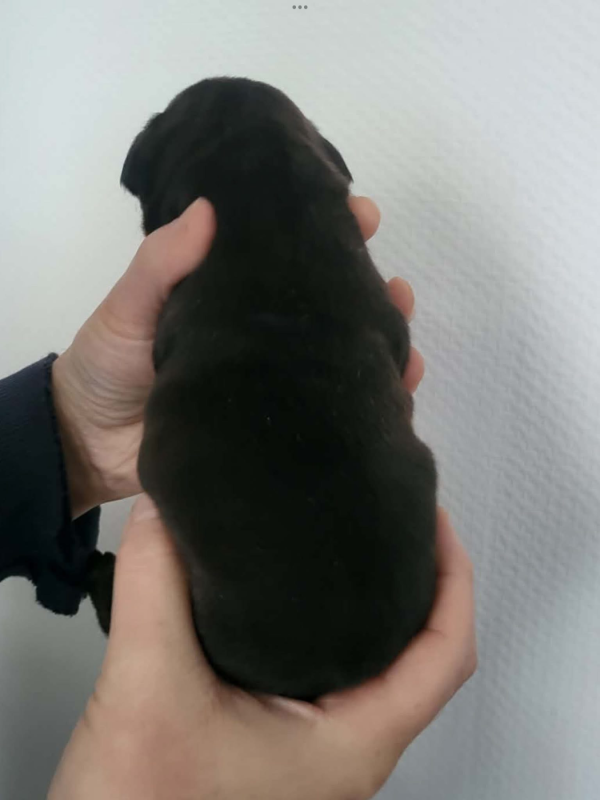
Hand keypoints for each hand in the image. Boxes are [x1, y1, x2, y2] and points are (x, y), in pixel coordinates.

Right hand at [48, 497, 475, 799]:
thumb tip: (164, 512)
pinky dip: (333, 623)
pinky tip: (296, 594)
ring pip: (379, 666)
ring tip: (354, 543)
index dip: (453, 578)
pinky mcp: (283, 742)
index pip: (445, 655)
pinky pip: (334, 672)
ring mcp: (317, 750)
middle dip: (420, 580)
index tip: (433, 520)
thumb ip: (153, 588)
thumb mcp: (146, 686)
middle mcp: (348, 749)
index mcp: (353, 744)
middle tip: (398, 518)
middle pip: (423, 656)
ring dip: (377, 603)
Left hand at [51, 196, 421, 518]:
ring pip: (338, 357)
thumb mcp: (128, 309)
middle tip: (397, 287)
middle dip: (368, 290)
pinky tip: (396, 393)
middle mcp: (261, 337)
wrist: (90, 448)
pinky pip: (328, 411)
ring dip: (378, 343)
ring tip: (405, 336)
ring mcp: (273, 383)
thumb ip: (161, 265)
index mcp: (229, 298)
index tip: (360, 212)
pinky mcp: (277, 428)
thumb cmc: (105, 368)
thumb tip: (209, 209)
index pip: (284, 257)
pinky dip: (368, 401)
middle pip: (324, 306)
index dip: (323, 232)